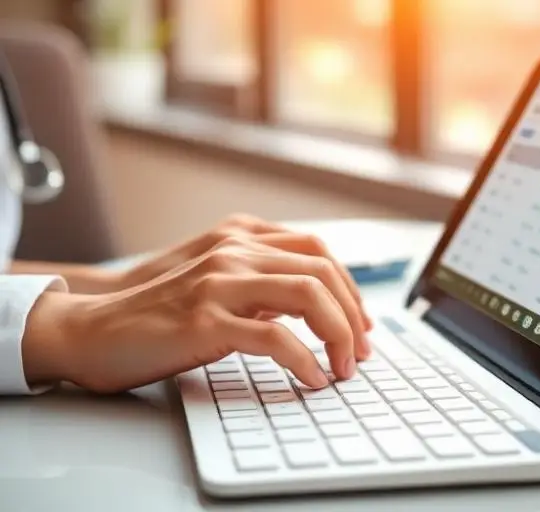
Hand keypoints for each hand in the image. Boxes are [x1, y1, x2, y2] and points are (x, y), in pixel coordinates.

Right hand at [22, 235, 363, 393]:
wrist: (93, 329)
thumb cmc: (159, 314)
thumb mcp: (218, 285)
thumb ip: (261, 286)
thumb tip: (315, 309)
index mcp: (240, 239)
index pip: (318, 251)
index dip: (349, 287)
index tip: (360, 322)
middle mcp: (234, 252)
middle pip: (322, 272)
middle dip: (352, 315)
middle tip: (359, 352)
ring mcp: (219, 283)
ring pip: (308, 296)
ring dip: (338, 336)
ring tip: (342, 368)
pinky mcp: (205, 320)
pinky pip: (275, 339)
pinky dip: (305, 361)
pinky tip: (312, 378)